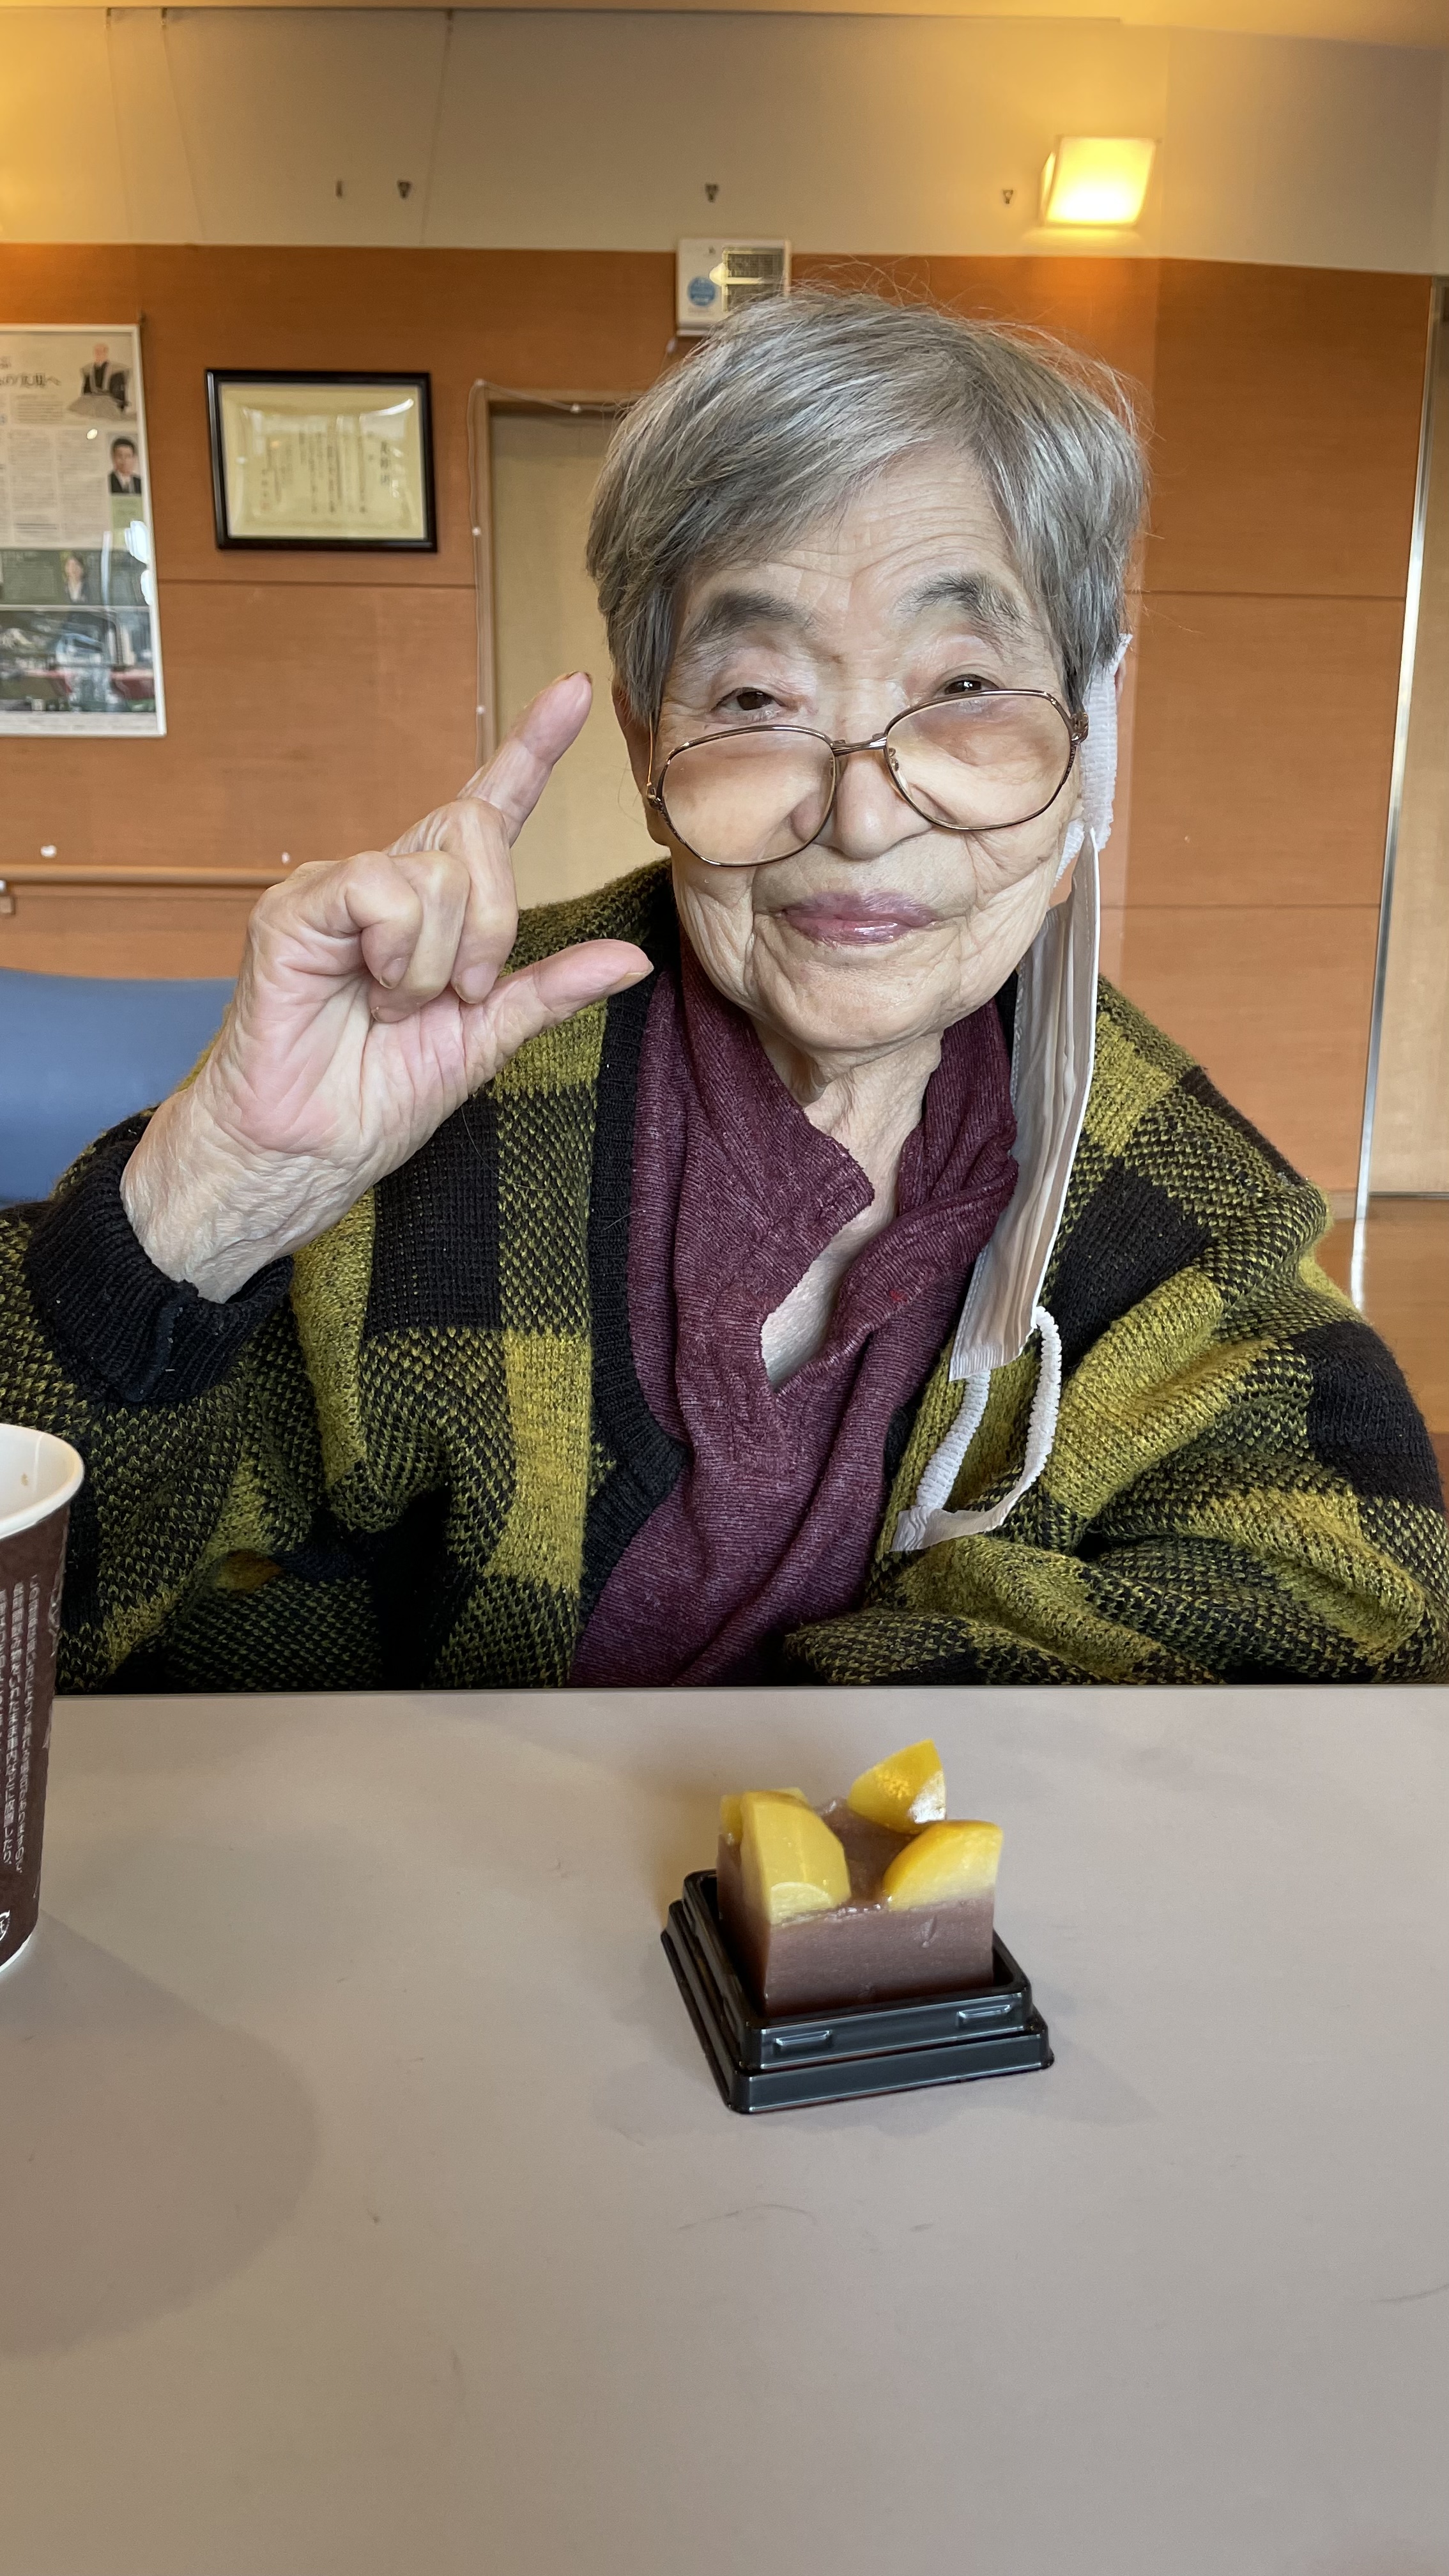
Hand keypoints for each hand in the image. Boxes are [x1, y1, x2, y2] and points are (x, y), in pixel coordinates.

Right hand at [122, 675, 650, 1299]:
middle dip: (495, 924)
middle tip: (460, 995)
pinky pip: (383, 889)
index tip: (577, 690)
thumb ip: (549, 990)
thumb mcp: (486, 1041)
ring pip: (438, 871)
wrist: (309, 1150)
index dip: (532, 749)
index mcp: (436, 907)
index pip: (490, 808)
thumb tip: (630, 959)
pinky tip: (368, 993)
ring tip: (393, 1008)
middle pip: (476, 829)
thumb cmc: (376, 1096)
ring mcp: (339, 887)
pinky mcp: (298, 906)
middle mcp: (388, 880)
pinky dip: (398, 956)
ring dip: (438, 962)